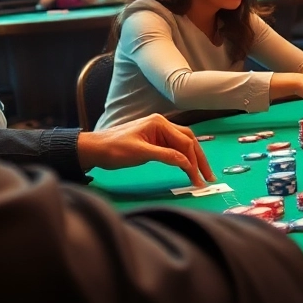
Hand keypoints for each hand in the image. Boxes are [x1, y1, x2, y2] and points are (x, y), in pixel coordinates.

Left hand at [75, 114, 214, 186]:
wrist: (94, 149)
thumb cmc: (114, 149)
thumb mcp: (141, 153)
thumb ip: (166, 156)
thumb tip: (187, 163)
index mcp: (160, 123)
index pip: (185, 142)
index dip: (193, 161)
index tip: (198, 178)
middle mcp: (162, 124)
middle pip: (189, 140)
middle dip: (199, 159)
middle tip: (208, 177)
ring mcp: (158, 132)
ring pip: (183, 144)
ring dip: (193, 159)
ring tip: (201, 175)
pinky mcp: (154, 140)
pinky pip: (174, 148)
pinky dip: (182, 158)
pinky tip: (186, 168)